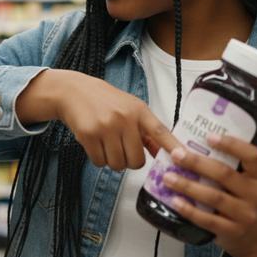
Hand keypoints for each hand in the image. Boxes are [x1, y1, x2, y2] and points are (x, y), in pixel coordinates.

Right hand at [20, 70, 170, 170]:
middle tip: (122, 150)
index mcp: (139, 111)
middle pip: (136, 160)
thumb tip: (166, 154)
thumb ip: (147, 131)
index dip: (172, 146)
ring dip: (113, 161)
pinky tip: (96, 145)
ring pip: (117, 164)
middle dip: (129, 161)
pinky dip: (99, 159)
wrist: (73, 92)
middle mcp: (124, 119)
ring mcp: (106, 127)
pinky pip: (100, 162)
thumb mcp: (130, 109)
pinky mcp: (89, 135)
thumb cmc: (106, 101)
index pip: (160, 131)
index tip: (183, 157)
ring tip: (107, 145)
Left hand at [159, 134, 256, 256]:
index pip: (252, 155)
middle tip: (176, 154)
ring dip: (188, 186)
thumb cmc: (241, 200)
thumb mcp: (243, 182)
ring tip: (168, 177)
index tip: (209, 136)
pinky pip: (208, 220)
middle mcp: (256, 194)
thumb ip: (225, 165)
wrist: (253, 237)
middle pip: (225, 174)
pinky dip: (189, 210)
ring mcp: (245, 215)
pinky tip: (175, 201)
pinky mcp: (232, 231)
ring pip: (214, 197)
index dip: (232, 144)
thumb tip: (187, 144)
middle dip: (197, 163)